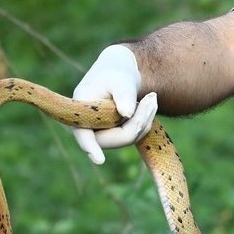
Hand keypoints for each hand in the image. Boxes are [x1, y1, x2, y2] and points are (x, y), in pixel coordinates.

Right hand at [72, 45, 157, 164]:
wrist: (120, 74)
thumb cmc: (115, 73)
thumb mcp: (119, 78)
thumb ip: (123, 94)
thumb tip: (127, 114)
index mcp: (80, 112)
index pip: (84, 135)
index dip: (91, 148)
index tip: (99, 160)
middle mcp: (89, 129)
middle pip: (117, 138)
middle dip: (139, 120)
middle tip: (153, 98)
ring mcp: (102, 135)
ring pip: (130, 137)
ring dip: (145, 119)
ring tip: (151, 97)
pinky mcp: (116, 136)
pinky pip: (136, 135)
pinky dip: (146, 120)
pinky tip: (149, 104)